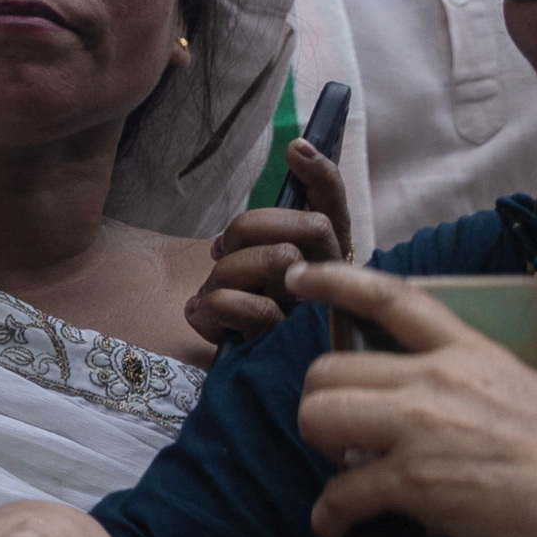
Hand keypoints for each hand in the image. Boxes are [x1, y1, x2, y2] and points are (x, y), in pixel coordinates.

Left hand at [187, 136, 348, 344]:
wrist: (249, 390)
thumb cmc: (246, 328)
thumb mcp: (251, 284)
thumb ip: (256, 251)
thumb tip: (224, 241)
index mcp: (324, 264)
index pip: (335, 210)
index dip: (322, 175)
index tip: (294, 146)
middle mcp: (329, 285)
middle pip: (309, 226)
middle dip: (252, 227)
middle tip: (220, 250)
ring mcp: (310, 314)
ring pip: (278, 261)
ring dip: (227, 273)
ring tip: (207, 295)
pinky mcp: (286, 345)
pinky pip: (252, 308)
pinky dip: (215, 306)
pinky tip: (201, 318)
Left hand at [288, 264, 536, 536]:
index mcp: (475, 354)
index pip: (392, 298)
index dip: (336, 281)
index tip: (300, 278)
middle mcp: (437, 380)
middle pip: (329, 371)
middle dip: (324, 406)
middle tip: (348, 440)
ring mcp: (422, 429)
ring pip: (316, 418)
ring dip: (321, 450)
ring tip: (348, 476)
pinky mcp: (416, 482)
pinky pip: (339, 494)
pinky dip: (331, 518)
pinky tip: (341, 532)